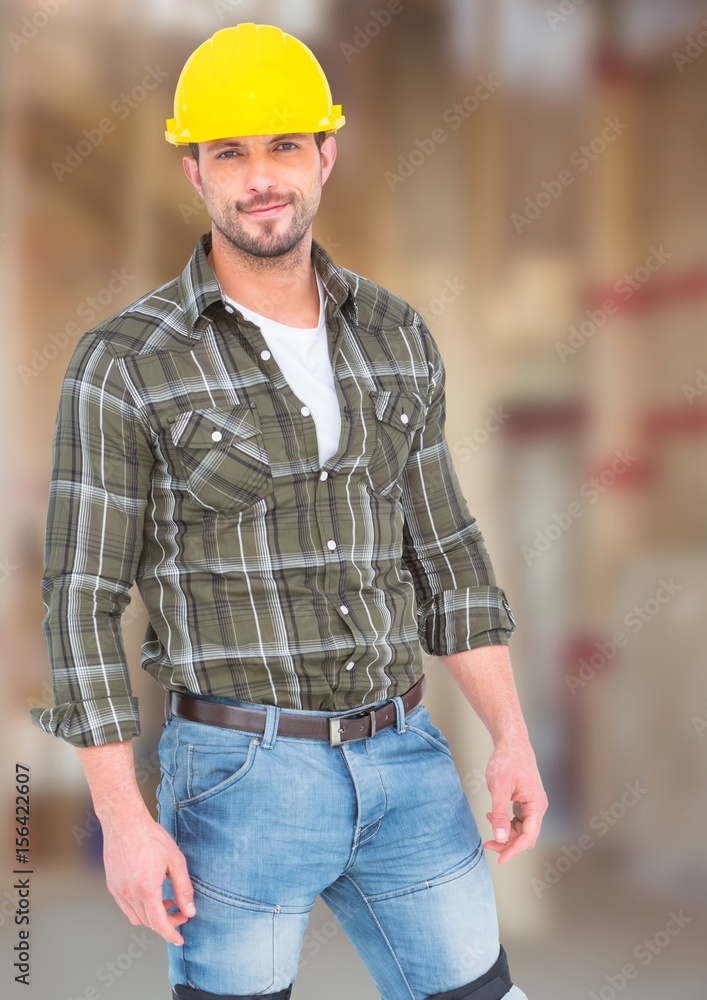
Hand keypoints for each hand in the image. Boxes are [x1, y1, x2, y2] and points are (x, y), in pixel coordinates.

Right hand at [101, 810, 195, 944]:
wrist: (124, 822)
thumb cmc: (151, 838)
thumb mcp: (175, 861)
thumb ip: (183, 888)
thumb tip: (189, 910)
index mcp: (146, 889)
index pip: (159, 923)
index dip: (171, 934)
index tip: (180, 939)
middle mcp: (129, 894)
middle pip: (148, 922)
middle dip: (166, 922)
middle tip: (180, 911)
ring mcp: (118, 891)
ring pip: (136, 917)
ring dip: (152, 916)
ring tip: (166, 901)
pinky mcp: (112, 886)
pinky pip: (126, 907)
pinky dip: (139, 908)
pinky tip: (150, 894)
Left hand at [482, 737, 547, 863]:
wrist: (512, 743)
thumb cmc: (507, 761)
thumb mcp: (499, 787)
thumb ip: (499, 813)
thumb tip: (499, 837)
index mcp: (536, 805)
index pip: (528, 836)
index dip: (514, 850)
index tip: (500, 859)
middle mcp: (537, 807)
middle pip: (525, 835)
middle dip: (507, 843)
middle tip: (487, 845)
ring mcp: (532, 804)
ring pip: (521, 829)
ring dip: (505, 832)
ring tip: (488, 824)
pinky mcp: (525, 801)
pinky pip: (518, 819)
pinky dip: (505, 822)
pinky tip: (492, 816)